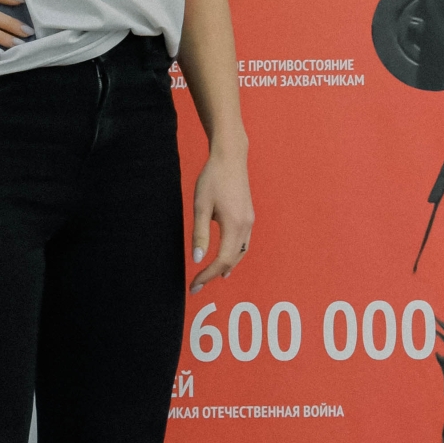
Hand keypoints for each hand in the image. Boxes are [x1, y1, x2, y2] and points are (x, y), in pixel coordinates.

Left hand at [191, 147, 252, 290]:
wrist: (230, 157)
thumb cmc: (213, 179)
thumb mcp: (201, 206)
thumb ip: (200, 234)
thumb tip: (198, 259)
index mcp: (234, 225)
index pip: (222, 261)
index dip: (208, 275)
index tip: (194, 285)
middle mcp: (246, 226)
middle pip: (233, 260)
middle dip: (215, 274)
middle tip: (198, 284)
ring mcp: (250, 221)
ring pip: (241, 253)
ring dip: (227, 266)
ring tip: (213, 276)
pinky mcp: (249, 215)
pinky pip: (244, 243)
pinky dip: (235, 254)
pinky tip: (227, 256)